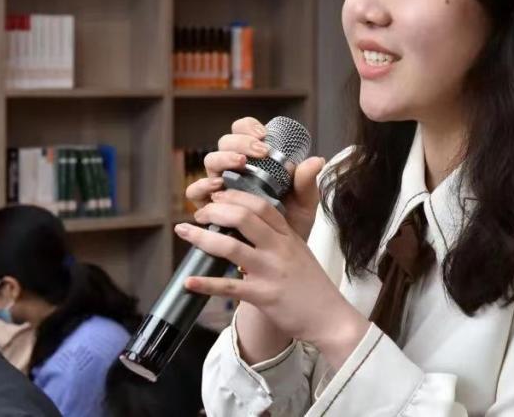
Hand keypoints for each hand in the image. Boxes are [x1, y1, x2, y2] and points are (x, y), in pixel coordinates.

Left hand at [174, 190, 369, 369]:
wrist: (329, 317)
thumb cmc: (312, 285)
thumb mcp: (299, 251)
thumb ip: (279, 235)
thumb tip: (254, 223)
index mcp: (288, 236)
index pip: (261, 205)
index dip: (235, 196)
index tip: (217, 195)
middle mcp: (279, 249)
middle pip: (243, 217)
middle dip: (214, 210)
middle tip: (198, 213)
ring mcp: (271, 271)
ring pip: (231, 247)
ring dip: (202, 238)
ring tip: (183, 231)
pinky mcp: (263, 296)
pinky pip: (229, 287)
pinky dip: (206, 284)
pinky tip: (189, 281)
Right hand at [184, 116, 325, 240]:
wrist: (280, 257)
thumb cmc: (291, 225)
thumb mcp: (304, 203)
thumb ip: (307, 183)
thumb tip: (316, 160)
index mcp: (256, 163)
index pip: (244, 133)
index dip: (249, 127)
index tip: (263, 134)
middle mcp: (235, 170)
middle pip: (225, 143)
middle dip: (240, 141)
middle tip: (260, 151)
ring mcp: (219, 187)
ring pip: (211, 161)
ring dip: (225, 158)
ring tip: (241, 164)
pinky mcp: (208, 206)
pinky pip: (195, 191)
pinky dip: (203, 185)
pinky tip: (218, 186)